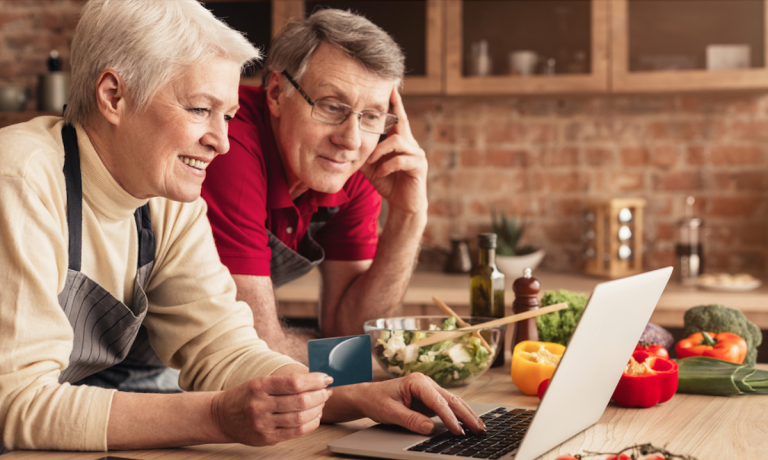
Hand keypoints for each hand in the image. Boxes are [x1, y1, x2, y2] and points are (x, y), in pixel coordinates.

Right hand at [211, 372, 332, 445]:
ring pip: (300, 418)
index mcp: (259, 386)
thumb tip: (315, 380)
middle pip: (300, 401)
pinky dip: (311, 423)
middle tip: (327, 391)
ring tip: (322, 403)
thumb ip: (285, 382)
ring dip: (318, 409)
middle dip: (320, 395)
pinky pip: (296, 432)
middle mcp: (261, 405)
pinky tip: (315, 416)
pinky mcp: (268, 438)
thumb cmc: (245, 396)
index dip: (315, 380)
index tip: (326, 378)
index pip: (294, 382)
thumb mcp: (260, 382)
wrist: (221, 417)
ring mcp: (264, 424)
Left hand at [353, 373, 485, 435]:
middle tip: (479, 429)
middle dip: (466, 415)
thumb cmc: (376, 400)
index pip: (438, 401)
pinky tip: (469, 424)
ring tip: (480, 427)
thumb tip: (429, 428)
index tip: (457, 431)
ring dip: (467, 415)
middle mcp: (426, 383)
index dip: (449, 417)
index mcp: (416, 382)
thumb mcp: (390, 412)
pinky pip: (447, 407)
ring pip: (453, 402)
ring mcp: (429, 390)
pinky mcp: (429, 399)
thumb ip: (410, 420)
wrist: (367, 396)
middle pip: (451, 399)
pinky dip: (459, 415)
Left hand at [360, 86, 427, 216]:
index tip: (390, 85)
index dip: (394, 102)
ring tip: (372, 162)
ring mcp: (417, 154)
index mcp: (400, 141)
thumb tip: (346, 143)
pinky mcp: (419, 166)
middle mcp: (411, 144)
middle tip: (387, 93)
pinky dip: (387, 166)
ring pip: (397, 141)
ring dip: (380, 151)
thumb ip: (363, 152)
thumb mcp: (371, 165)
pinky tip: (380, 173)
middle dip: (394, 108)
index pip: (397, 117)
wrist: (403, 204)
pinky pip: (401, 159)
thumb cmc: (388, 182)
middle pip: (402, 121)